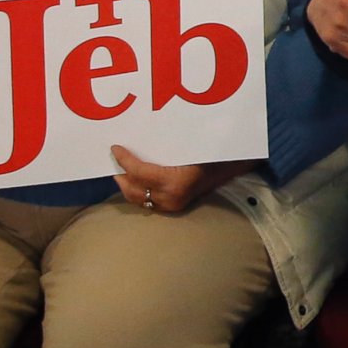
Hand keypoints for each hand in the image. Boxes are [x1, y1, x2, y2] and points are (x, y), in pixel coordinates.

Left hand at [112, 147, 255, 212]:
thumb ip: (162, 147)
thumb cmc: (212, 153)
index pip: (138, 171)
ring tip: (122, 172)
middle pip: (133, 190)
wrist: (233, 167)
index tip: (114, 148)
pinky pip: (149, 202)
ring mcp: (173, 205)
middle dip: (120, 176)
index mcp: (174, 182)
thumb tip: (135, 140)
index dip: (123, 159)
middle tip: (114, 162)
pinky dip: (139, 192)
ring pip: (139, 199)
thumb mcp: (187, 146)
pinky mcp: (175, 207)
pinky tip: (138, 181)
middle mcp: (171, 197)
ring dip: (128, 186)